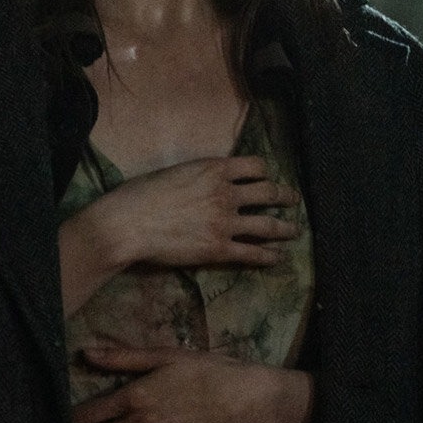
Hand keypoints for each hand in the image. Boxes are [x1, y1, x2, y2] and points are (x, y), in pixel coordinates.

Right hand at [94, 154, 300, 270]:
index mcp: (214, 169)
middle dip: (285, 196)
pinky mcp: (219, 249)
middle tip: (293, 200)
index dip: (265, 172)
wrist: (127, 223)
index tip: (267, 178)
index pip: (255, 166)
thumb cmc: (141, 194)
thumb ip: (199, 175)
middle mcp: (226, 193)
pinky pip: (253, 253)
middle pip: (269, 192)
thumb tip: (207, 181)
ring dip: (286, 228)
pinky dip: (270, 256)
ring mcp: (225, 222)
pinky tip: (277, 257)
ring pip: (268, 224)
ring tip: (295, 231)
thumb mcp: (176, 172)